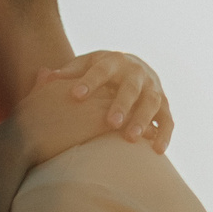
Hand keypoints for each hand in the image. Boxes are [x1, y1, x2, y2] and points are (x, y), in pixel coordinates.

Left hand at [32, 50, 173, 153]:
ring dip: (143, 119)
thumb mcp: (83, 66)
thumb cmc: (98, 71)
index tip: (76, 96)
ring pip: (151, 103)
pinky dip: (164, 134)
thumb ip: (66, 73)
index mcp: (113, 61)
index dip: (89, 82)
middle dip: (122, 104)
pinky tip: (157, 150)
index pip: (101, 70)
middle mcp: (137, 72)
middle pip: (131, 87)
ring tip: (130, 138)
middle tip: (111, 122)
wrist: (130, 66)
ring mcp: (152, 88)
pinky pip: (167, 120)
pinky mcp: (163, 104)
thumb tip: (44, 77)